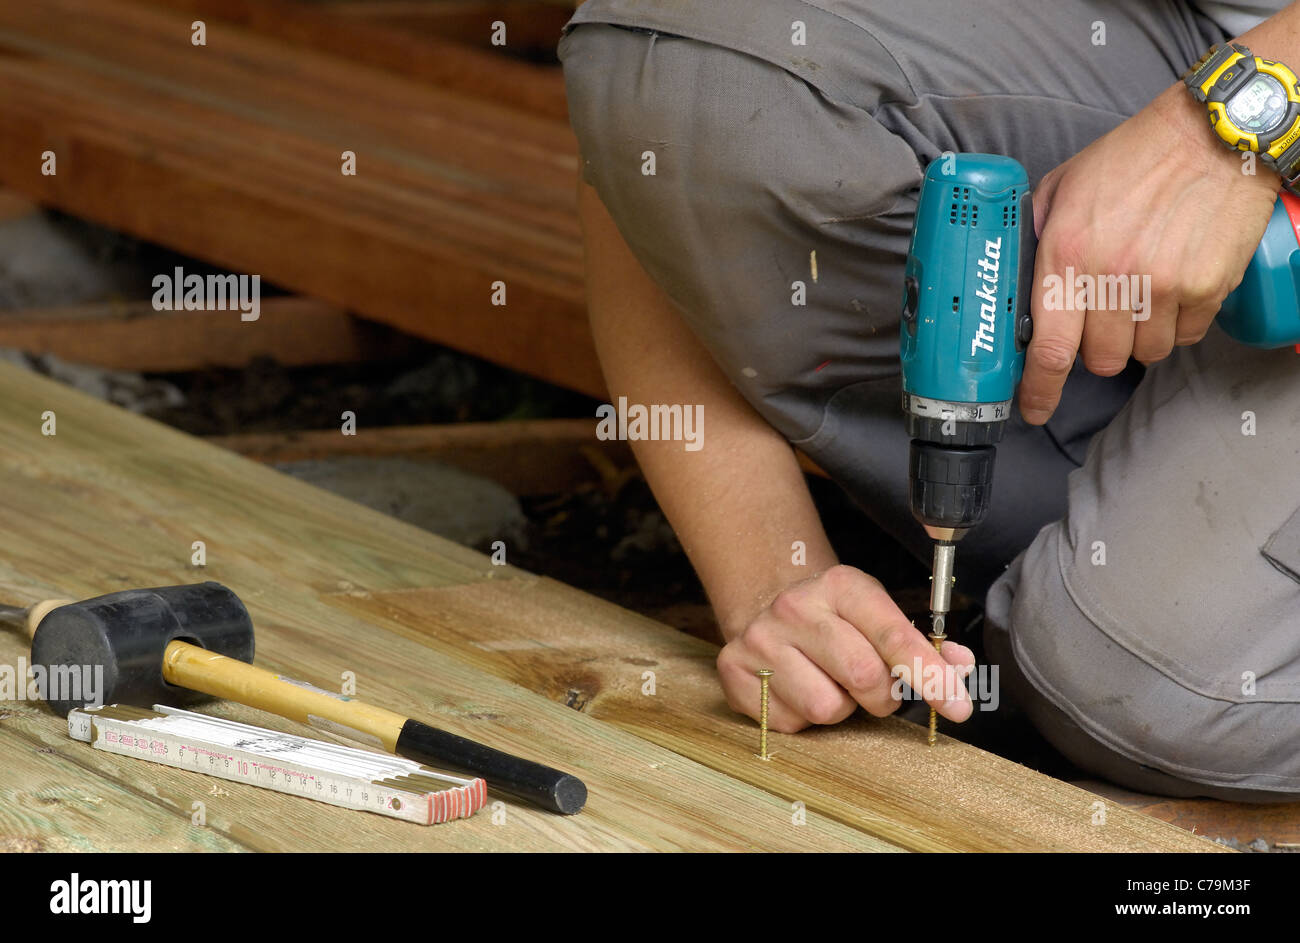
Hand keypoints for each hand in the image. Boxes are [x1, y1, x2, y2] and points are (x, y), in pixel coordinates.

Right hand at [716, 565, 975, 731]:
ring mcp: (760, 639)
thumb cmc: (835, 619)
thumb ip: (922, 644)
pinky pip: (791, 722)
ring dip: (840, 708)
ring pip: (826, 708)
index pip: (894, 636)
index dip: (930, 675)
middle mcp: (795, 606)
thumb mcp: (878, 614)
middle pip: (864, 677)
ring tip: (829, 683)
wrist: (765, 605)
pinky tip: (797, 688)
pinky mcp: (734, 671)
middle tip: (872, 688)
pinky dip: (803, 717)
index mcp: (841, 585)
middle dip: (882, 696)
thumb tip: (960, 667)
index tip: (958, 706)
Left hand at [1020, 84, 1280, 424]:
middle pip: (1099, 360)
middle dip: (1095, 350)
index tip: (1034, 409)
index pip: (1049, 348)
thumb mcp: (1060, 189)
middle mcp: (1113, 277)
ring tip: (1141, 295)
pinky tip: (1173, 287)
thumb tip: (1019, 287)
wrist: (1210, 136)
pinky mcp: (1208, 287)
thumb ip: (1037, 240)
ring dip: (1137, 337)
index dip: (1039, 390)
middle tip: (1102, 317)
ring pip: (1143, 354)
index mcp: (1067, 255)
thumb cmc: (1130, 159)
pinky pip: (1185, 336)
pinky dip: (1176, 324)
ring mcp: (1165, 286)